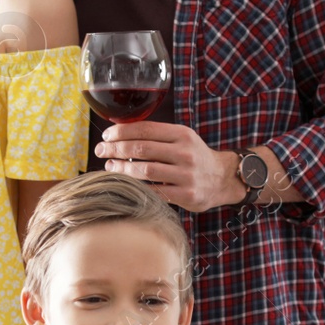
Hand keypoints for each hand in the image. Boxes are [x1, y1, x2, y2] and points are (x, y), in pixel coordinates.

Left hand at [96, 122, 238, 211]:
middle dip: (115, 149)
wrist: (223, 178)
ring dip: (122, 169)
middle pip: (141, 148)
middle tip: (101, 151)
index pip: (144, 129)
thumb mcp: (182, 139)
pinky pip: (155, 191)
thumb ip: (157, 135)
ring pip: (145, 170)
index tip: (106, 136)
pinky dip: (137, 187)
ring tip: (110, 167)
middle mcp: (185, 152)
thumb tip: (119, 132)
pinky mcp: (186, 195)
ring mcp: (186, 175)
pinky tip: (125, 184)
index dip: (121, 132)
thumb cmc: (194, 157)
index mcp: (181, 134)